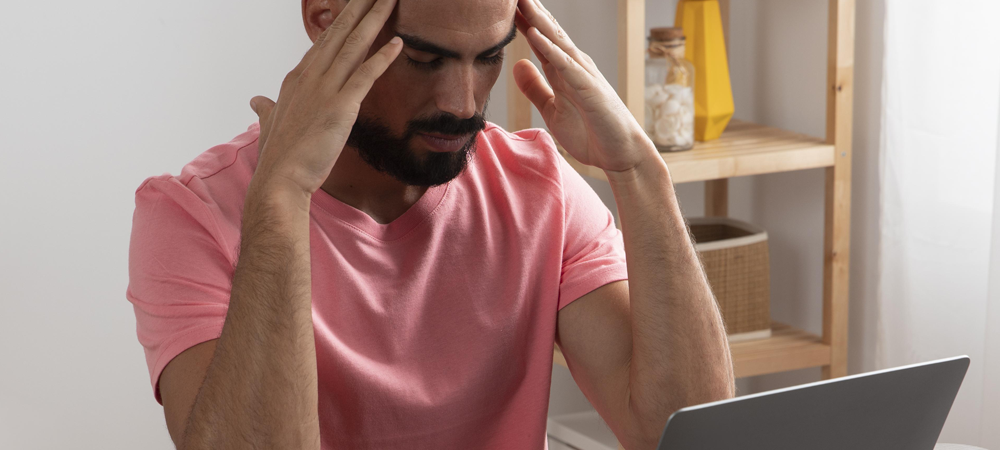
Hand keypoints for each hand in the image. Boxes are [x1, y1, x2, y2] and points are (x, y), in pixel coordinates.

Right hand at [249, 0, 401, 195]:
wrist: (280, 179)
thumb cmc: (278, 156)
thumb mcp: (269, 123)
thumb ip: (266, 108)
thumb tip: (256, 100)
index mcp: (296, 78)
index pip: (322, 42)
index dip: (340, 21)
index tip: (354, 4)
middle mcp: (310, 77)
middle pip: (339, 33)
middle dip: (359, 7)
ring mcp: (325, 89)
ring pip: (353, 45)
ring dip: (374, 20)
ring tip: (388, 0)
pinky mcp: (341, 106)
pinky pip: (365, 75)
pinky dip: (382, 57)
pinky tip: (398, 42)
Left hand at [512, 0, 655, 172]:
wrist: (619, 154)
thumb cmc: (590, 132)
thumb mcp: (552, 109)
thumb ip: (535, 88)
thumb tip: (517, 64)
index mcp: (563, 70)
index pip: (538, 38)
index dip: (522, 20)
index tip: (504, 5)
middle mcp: (573, 65)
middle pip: (547, 31)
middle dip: (530, 10)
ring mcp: (582, 74)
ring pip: (556, 40)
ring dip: (538, 20)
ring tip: (521, 1)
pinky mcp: (588, 88)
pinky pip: (565, 65)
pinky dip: (550, 49)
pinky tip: (535, 35)